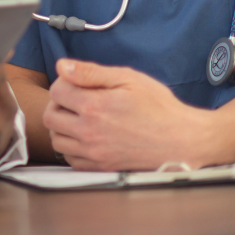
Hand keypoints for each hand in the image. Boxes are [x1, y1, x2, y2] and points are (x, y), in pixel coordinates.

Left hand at [44, 58, 217, 170]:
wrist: (183, 140)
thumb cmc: (159, 107)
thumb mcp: (128, 79)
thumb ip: (91, 72)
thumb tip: (62, 66)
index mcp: (94, 107)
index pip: (56, 90)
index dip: (64, 82)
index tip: (77, 84)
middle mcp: (89, 132)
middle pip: (50, 116)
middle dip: (59, 104)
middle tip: (76, 100)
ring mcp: (94, 153)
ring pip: (57, 140)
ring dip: (62, 127)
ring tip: (80, 118)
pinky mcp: (101, 168)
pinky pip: (70, 159)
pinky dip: (72, 148)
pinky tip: (86, 137)